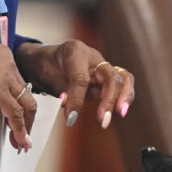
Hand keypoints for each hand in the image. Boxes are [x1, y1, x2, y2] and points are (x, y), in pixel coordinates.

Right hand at [0, 40, 36, 151]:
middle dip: (28, 119)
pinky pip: (14, 112)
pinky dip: (18, 128)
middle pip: (27, 96)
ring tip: (22, 142)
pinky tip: (18, 138)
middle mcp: (10, 63)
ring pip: (25, 105)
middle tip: (24, 136)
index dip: (22, 106)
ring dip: (25, 127)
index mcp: (5, 56)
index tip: (21, 121)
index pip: (19, 85)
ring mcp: (5, 76)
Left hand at [14, 40, 134, 129]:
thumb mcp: (46, 76)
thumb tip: (71, 112)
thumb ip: (60, 92)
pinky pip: (123, 84)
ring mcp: (102, 66)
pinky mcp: (107, 78)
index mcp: (75, 52)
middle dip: (109, 99)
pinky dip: (126, 96)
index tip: (70, 118)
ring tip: (121, 113)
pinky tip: (120, 110)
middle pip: (110, 76)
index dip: (77, 100)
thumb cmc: (45, 65)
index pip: (81, 78)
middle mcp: (93, 57)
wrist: (46, 58)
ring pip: (123, 77)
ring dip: (124, 96)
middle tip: (102, 119)